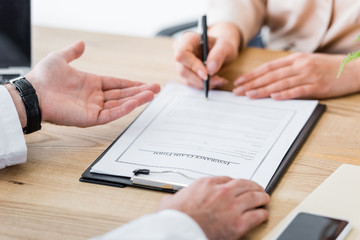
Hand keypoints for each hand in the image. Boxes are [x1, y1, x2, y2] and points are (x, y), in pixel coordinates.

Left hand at [26, 41, 159, 126]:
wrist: (34, 93)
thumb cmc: (44, 77)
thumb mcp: (60, 58)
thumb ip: (73, 52)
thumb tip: (81, 44)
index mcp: (91, 83)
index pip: (117, 84)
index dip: (131, 83)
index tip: (145, 83)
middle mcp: (95, 97)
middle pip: (123, 93)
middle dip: (141, 91)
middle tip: (157, 88)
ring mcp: (94, 108)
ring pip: (121, 103)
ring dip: (137, 99)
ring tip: (153, 94)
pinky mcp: (92, 118)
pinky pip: (112, 113)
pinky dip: (125, 108)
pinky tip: (137, 102)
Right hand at [158, 176, 269, 239]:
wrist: (178, 231)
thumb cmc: (175, 218)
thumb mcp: (171, 200)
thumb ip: (177, 196)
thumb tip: (171, 200)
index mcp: (207, 184)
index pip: (228, 179)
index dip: (235, 183)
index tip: (238, 186)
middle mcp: (222, 192)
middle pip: (245, 184)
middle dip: (253, 186)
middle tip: (258, 189)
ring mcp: (232, 207)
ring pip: (254, 197)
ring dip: (261, 197)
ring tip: (264, 199)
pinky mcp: (238, 224)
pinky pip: (256, 215)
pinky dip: (262, 214)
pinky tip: (263, 214)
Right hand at [174, 22, 240, 88]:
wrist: (221, 50)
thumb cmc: (222, 45)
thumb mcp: (226, 45)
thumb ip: (219, 54)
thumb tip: (210, 70)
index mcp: (188, 39)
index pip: (181, 54)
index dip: (193, 66)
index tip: (207, 74)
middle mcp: (181, 51)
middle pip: (183, 70)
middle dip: (201, 79)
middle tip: (218, 80)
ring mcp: (182, 64)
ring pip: (187, 80)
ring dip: (204, 84)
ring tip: (220, 80)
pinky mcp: (186, 74)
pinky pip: (192, 84)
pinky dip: (204, 85)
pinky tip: (215, 81)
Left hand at [233, 52, 359, 99]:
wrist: (352, 70)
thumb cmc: (326, 68)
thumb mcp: (306, 62)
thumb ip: (289, 69)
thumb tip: (268, 78)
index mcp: (295, 59)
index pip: (268, 67)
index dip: (252, 75)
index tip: (240, 81)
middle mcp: (300, 66)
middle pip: (271, 75)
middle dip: (252, 83)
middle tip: (238, 91)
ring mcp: (309, 76)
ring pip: (281, 83)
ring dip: (263, 90)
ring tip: (249, 95)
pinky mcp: (317, 86)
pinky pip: (298, 90)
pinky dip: (285, 94)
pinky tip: (273, 97)